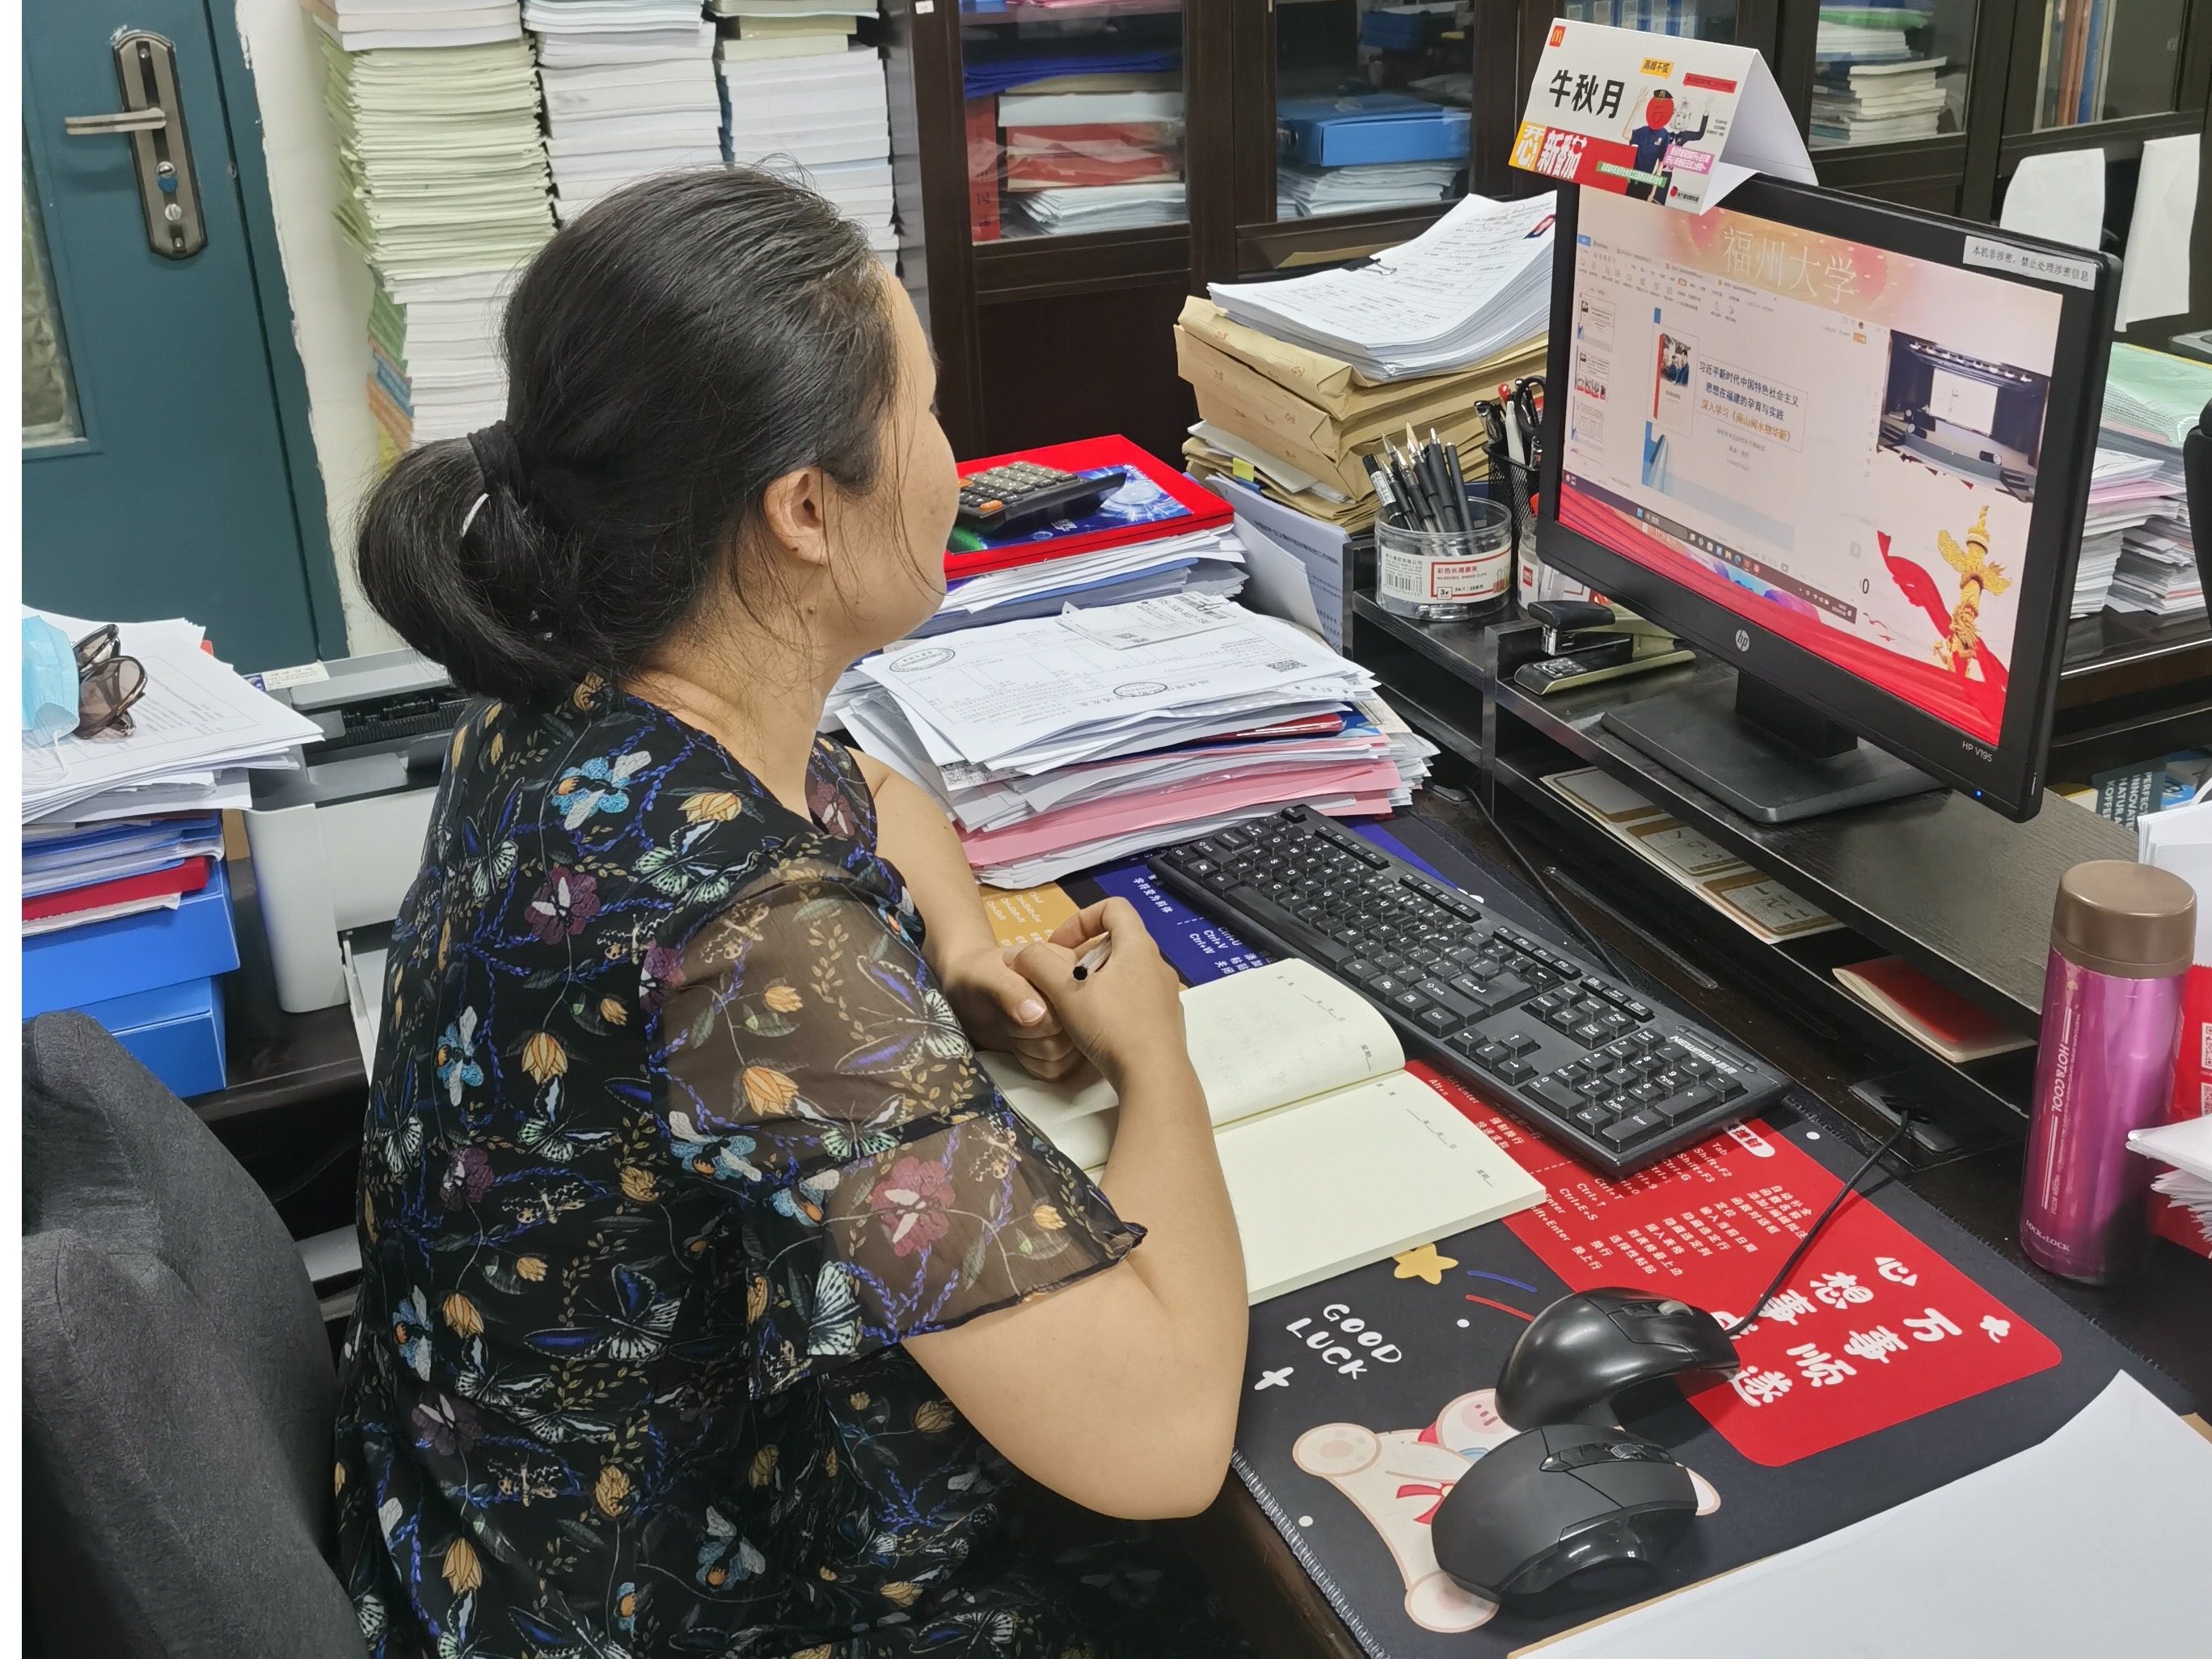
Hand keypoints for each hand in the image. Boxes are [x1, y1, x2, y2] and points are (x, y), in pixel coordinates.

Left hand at [938, 941, 1082, 1079]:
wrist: (965, 993)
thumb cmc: (977, 976)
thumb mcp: (986, 977)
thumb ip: (1011, 991)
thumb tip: (1037, 1015)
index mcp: (1069, 970)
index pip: (1071, 1012)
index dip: (1040, 1020)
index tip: (1012, 1003)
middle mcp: (1077, 999)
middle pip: (1071, 1039)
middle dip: (1031, 1035)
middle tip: (1007, 1016)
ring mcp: (1072, 1025)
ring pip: (1065, 1058)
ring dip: (1030, 1049)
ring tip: (1012, 1027)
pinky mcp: (1062, 1047)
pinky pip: (1058, 1069)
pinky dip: (1032, 1063)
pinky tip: (1017, 1043)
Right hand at [1011, 899, 1190, 1090]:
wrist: (1155, 1077)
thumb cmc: (1111, 1026)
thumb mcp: (1066, 992)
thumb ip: (1038, 965)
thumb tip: (1019, 953)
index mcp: (1138, 947)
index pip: (1113, 908)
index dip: (1081, 919)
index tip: (1059, 947)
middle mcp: (1158, 965)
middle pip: (1119, 942)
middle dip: (1084, 956)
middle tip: (1062, 980)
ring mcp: (1166, 996)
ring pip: (1127, 974)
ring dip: (1099, 982)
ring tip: (1076, 1007)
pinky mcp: (1167, 1023)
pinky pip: (1137, 1000)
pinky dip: (1114, 1005)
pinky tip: (1098, 1031)